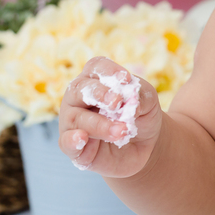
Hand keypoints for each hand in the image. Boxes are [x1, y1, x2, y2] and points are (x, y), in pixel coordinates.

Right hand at [58, 56, 163, 178]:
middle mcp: (78, 98)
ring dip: (100, 124)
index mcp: (96, 80)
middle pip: (79, 89)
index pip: (95, 67)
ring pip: (77, 118)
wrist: (143, 145)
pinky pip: (66, 142)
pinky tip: (82, 138)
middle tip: (117, 103)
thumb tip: (130, 104)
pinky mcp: (74, 147)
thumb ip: (141, 97)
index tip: (126, 79)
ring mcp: (72, 122)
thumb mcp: (148, 102)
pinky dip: (72, 140)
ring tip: (122, 131)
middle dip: (99, 95)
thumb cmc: (140, 115)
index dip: (108, 71)